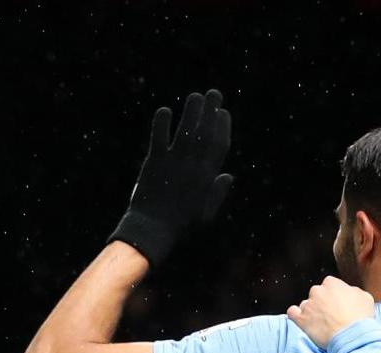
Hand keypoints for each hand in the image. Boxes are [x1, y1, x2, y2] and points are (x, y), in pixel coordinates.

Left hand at [111, 89, 233, 265]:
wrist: (152, 231)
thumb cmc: (180, 226)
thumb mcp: (205, 214)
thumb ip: (217, 193)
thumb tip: (228, 174)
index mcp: (207, 177)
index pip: (219, 144)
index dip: (222, 126)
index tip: (222, 112)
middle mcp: (193, 166)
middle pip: (205, 132)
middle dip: (210, 110)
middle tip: (212, 93)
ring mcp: (174, 162)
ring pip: (186, 130)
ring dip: (191, 111)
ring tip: (195, 96)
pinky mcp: (154, 162)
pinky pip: (159, 137)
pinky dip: (162, 123)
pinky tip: (165, 111)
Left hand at [286, 276, 375, 348]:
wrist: (351, 337)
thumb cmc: (360, 319)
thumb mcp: (365, 297)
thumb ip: (353, 291)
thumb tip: (349, 292)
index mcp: (332, 283)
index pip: (329, 285)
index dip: (334, 295)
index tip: (337, 304)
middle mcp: (318, 291)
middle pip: (316, 294)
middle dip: (321, 303)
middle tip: (330, 315)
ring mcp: (308, 305)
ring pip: (306, 304)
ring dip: (311, 311)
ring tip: (320, 323)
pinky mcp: (301, 319)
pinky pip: (292, 313)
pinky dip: (296, 315)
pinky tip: (302, 320)